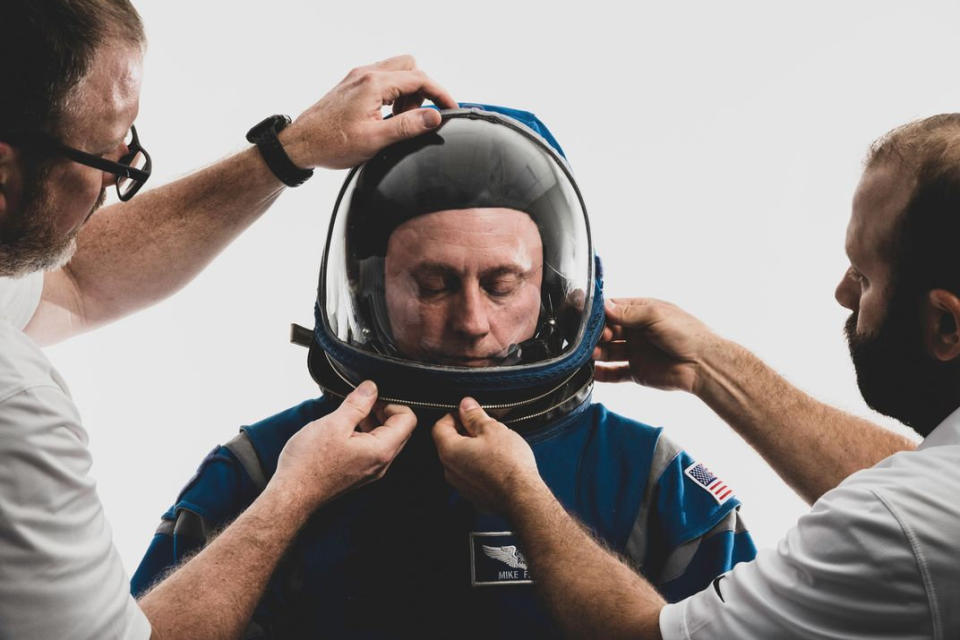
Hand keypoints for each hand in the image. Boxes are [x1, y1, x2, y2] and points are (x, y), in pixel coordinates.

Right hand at [271, 381, 416, 510]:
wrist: (291, 494)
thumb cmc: (309, 463)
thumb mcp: (334, 424)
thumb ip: (357, 404)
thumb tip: (371, 388)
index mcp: (381, 451)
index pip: (408, 420)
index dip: (393, 402)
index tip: (372, 398)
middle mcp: (381, 463)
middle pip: (399, 429)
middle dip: (383, 410)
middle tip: (361, 402)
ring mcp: (371, 470)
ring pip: (385, 439)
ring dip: (372, 421)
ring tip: (349, 414)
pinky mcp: (359, 472)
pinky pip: (371, 448)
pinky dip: (363, 433)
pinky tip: (343, 428)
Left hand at [279, 55, 456, 169]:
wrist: (301, 144)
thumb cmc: (331, 143)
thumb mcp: (375, 140)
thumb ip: (407, 126)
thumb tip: (434, 117)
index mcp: (374, 84)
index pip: (419, 79)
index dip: (441, 94)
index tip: (451, 108)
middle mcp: (366, 74)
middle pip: (410, 67)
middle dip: (422, 90)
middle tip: (418, 117)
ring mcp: (358, 77)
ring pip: (396, 71)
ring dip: (407, 92)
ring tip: (399, 120)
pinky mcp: (352, 85)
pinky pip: (382, 79)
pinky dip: (393, 94)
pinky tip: (386, 116)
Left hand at [432, 397, 544, 514]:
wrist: (522, 497)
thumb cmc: (508, 465)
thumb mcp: (492, 430)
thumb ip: (475, 416)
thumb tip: (466, 405)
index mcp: (450, 451)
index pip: (440, 426)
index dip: (453, 415)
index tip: (467, 413)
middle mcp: (450, 470)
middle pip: (449, 443)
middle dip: (465, 432)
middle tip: (484, 428)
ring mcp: (461, 485)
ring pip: (461, 460)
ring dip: (473, 450)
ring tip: (494, 446)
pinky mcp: (473, 495)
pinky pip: (471, 475)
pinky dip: (479, 467)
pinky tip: (496, 463)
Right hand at [593, 298, 720, 393]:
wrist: (703, 365)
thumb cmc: (686, 333)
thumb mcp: (655, 315)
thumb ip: (628, 312)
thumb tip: (603, 306)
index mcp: (641, 312)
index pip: (612, 309)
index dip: (598, 313)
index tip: (585, 317)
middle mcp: (636, 331)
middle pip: (606, 330)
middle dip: (596, 334)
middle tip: (594, 338)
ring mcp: (635, 352)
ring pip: (608, 352)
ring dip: (596, 352)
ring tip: (590, 354)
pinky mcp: (637, 372)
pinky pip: (614, 373)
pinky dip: (602, 374)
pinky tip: (591, 373)